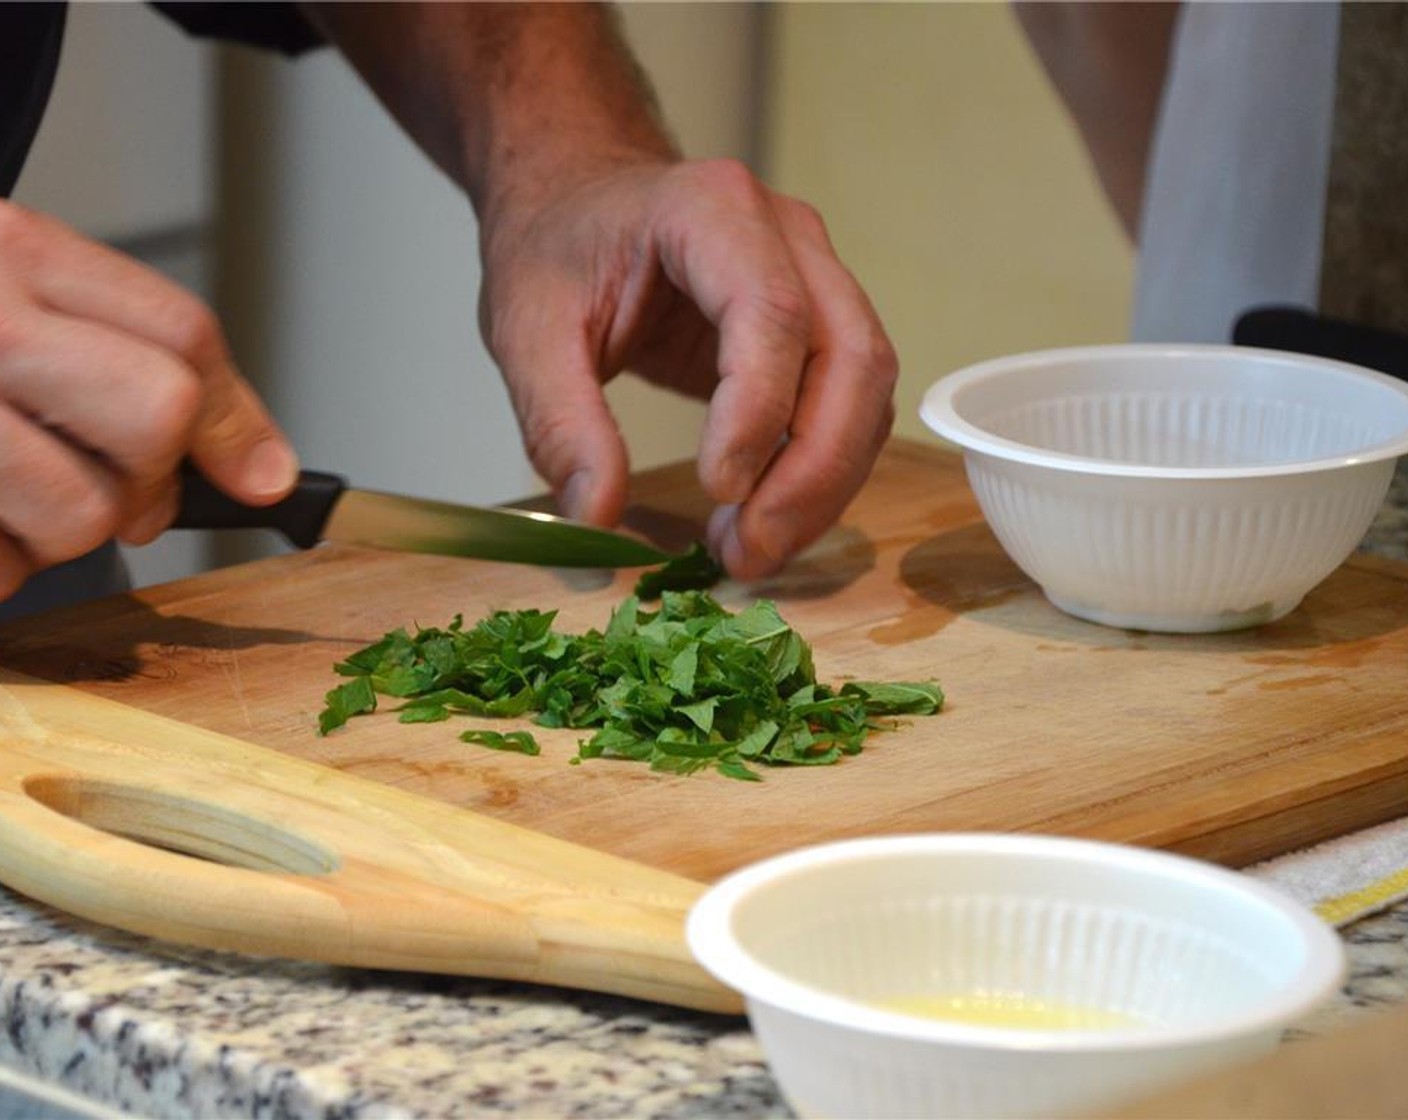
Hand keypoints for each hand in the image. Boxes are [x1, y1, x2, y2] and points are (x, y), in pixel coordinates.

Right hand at [0, 201, 297, 599]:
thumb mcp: (7, 283)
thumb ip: (129, 349)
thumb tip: (264, 470)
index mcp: (7, 251)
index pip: (180, 337)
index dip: (237, 422)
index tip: (261, 478)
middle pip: (154, 418)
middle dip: (147, 477)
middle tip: (110, 488)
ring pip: (77, 512)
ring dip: (56, 533)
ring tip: (5, 496)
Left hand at [478, 157, 897, 580]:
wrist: (577, 200)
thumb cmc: (555, 247)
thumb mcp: (526, 330)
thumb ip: (559, 423)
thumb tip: (597, 517)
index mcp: (712, 210)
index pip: (772, 313)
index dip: (758, 411)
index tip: (716, 490)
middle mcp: (789, 237)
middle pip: (851, 357)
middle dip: (811, 472)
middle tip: (747, 551)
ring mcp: (818, 278)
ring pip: (867, 391)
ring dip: (824, 485)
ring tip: (750, 550)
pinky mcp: (820, 327)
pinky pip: (851, 407)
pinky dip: (822, 474)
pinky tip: (765, 519)